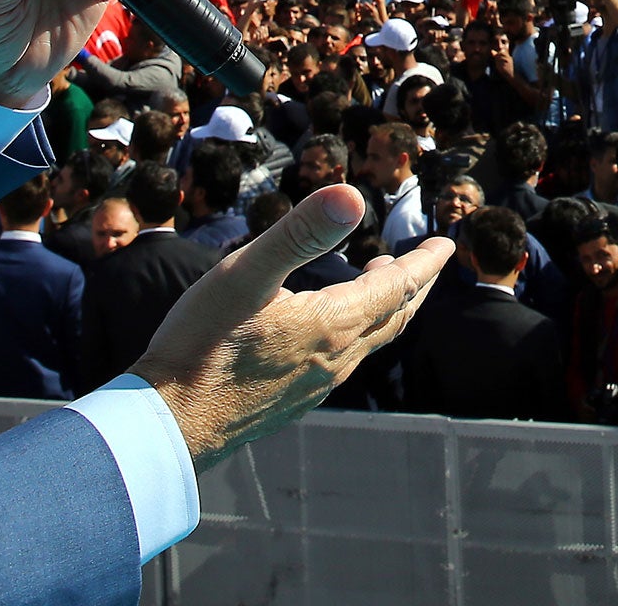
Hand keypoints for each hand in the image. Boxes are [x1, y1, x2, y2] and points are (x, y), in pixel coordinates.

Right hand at [134, 185, 452, 471]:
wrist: (171, 422)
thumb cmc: (202, 341)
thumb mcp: (246, 272)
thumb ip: (300, 233)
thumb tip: (352, 195)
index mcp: (333, 324)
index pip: (398, 288)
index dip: (425, 262)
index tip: (446, 243)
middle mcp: (336, 359)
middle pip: (393, 316)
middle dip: (414, 284)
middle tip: (428, 260)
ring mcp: (316, 385)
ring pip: (369, 340)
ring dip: (385, 308)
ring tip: (381, 281)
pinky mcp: (294, 400)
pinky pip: (345, 360)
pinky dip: (358, 331)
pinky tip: (332, 327)